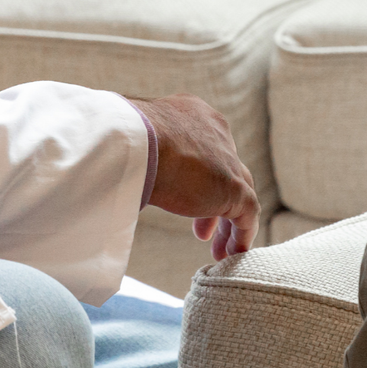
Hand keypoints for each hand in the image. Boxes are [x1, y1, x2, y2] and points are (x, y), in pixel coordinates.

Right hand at [132, 94, 259, 259]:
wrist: (136, 141)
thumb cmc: (124, 138)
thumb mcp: (133, 141)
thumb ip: (139, 153)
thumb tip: (120, 168)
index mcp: (191, 114)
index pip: (203, 149)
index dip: (197, 178)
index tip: (183, 202)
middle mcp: (214, 131)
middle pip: (223, 170)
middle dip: (212, 202)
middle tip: (200, 231)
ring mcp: (228, 160)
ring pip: (239, 193)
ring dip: (228, 224)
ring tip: (217, 250)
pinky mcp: (234, 187)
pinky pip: (247, 214)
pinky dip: (241, 234)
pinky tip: (230, 254)